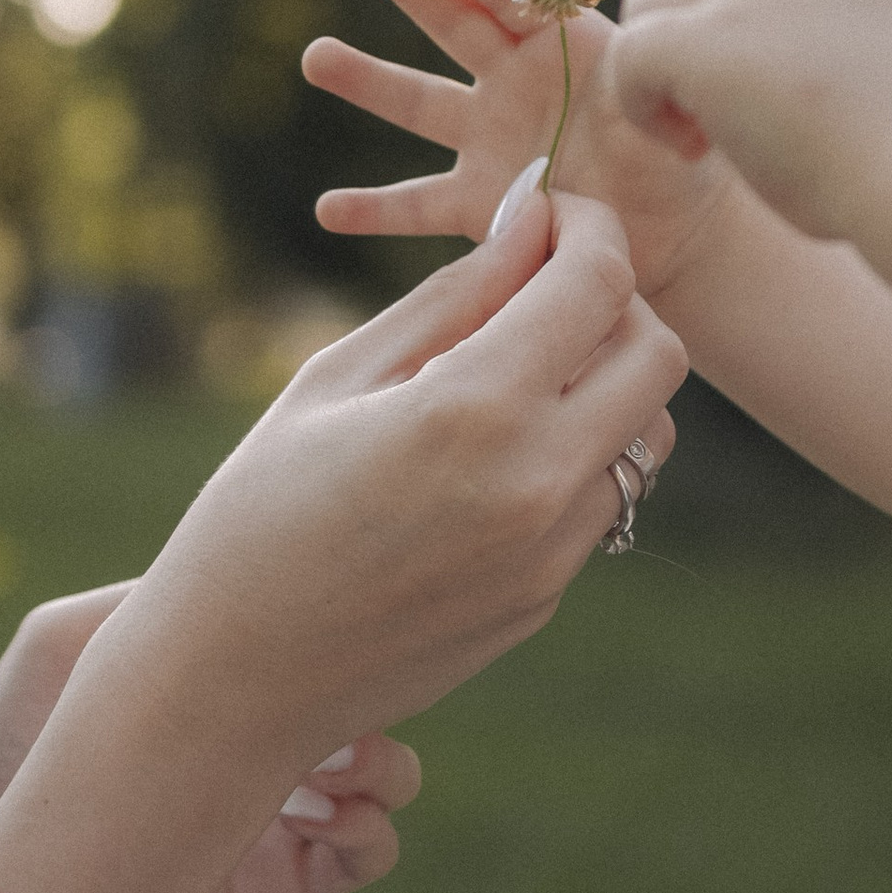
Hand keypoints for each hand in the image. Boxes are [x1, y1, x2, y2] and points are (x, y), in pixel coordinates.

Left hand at [0, 589, 407, 892]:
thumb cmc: (8, 738)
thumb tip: (253, 568)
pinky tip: (322, 822)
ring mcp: (282, 807)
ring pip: (390, 776)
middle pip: (376, 698)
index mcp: (230, 669)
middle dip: (380, 695)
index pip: (322, 631)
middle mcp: (266, 732)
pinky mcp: (282, 882)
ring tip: (329, 776)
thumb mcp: (65, 637)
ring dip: (386, 767)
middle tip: (343, 712)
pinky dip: (372, 834)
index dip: (348, 622)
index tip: (340, 627)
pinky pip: (370, 855)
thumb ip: (158, 600)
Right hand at [89, 185, 687, 799]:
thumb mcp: (338, 378)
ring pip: (646, 433)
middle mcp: (538, 483)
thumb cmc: (258, 511)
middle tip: (540, 287)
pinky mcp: (547, 598)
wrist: (235, 678)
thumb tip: (529, 220)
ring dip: (605, 383)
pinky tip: (484, 458)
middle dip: (613, 301)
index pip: (598, 283)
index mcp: (476, 410)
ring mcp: (553, 553)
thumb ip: (454, 296)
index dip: (587, 228)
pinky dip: (571, 455)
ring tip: (512, 374)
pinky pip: (599, 501)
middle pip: (656, 354)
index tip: (550, 214)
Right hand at [302, 0, 731, 300]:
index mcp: (564, 45)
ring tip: (318, 57)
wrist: (671, 230)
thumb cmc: (677, 159)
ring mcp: (489, 139)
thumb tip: (642, 63)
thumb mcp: (665, 113)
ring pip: (419, 104)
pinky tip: (329, 210)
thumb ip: (644, 85)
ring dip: (367, 79)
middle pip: (455, 25)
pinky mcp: (479, 203)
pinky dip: (375, 210)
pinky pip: (419, 205)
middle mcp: (515, 80)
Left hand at [614, 0, 891, 240]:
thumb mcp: (883, 46)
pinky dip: (641, 103)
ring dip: (656, 61)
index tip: (722, 20)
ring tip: (698, 130)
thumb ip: (832, 18)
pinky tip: (689, 148)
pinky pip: (632, 53)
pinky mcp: (707, 39)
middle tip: (682, 74)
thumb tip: (792, 43)